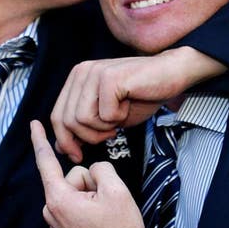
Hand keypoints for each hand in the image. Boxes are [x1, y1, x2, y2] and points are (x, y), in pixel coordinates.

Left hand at [30, 120, 144, 227]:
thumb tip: (93, 172)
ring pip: (77, 193)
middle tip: (108, 206)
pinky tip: (102, 226)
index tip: (33, 123)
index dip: (40, 139)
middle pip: (72, 178)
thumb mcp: (117, 191)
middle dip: (92, 184)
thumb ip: (101, 169)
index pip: (46, 161)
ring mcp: (57, 224)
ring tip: (106, 219)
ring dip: (93, 199)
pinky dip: (91, 210)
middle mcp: (51, 211)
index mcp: (58, 199)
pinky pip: (77, 208)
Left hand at [51, 46, 225, 161]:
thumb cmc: (142, 95)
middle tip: (108, 135)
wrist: (171, 74)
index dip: (65, 140)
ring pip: (81, 119)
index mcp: (77, 79)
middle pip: (65, 120)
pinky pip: (104, 114)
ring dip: (102, 128)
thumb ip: (84, 127)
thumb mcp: (107, 117)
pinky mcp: (109, 78)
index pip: (57, 116)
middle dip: (86, 137)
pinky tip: (127, 108)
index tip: (77, 154)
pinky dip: (117, 119)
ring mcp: (94, 73)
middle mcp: (81, 72)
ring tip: (118, 120)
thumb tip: (61, 147)